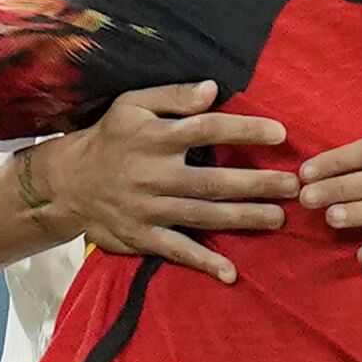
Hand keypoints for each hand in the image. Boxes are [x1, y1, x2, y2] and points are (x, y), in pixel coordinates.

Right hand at [30, 81, 295, 283]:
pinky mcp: (142, 237)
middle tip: (294, 186)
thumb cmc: (109, 137)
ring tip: (279, 218)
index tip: (281, 133)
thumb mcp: (132, 105)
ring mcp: (149, 209)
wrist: (67, 183)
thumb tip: (213, 89)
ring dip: (243, 218)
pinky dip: (203, 262)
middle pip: (214, 180)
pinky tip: (230, 273)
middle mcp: (154, 174)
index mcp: (155, 137)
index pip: (207, 129)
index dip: (245, 130)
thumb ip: (173, 95)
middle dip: (257, 183)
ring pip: (203, 215)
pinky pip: (176, 251)